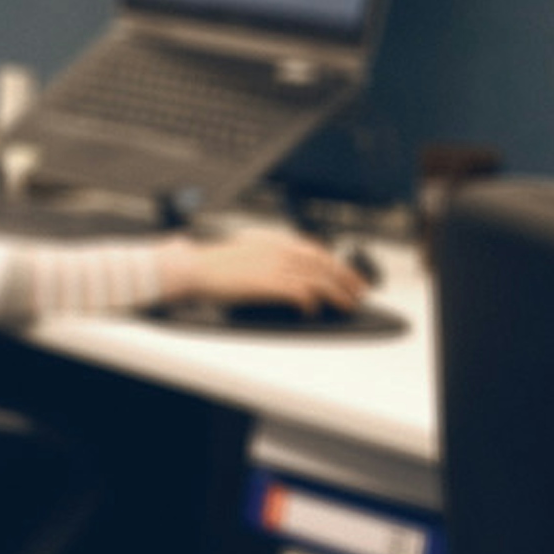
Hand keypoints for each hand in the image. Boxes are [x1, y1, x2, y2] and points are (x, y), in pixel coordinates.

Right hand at [174, 227, 374, 313]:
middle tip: (359, 294)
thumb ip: (272, 255)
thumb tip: (291, 267)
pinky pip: (301, 294)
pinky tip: (313, 311)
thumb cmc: (216, 264)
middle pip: (325, 266)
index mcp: (277, 241)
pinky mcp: (269, 284)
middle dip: (347, 281)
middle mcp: (281, 251)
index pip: (319, 252)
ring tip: (346, 305)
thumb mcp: (249, 251)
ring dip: (337, 294)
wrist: (194, 268)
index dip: (340, 266)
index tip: (351, 277)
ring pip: (319, 280)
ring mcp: (276, 267)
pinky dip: (311, 303)